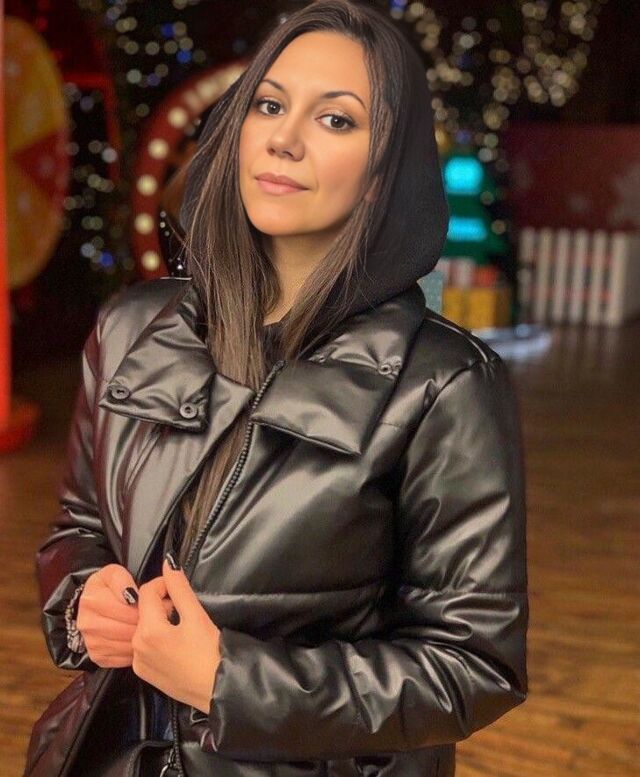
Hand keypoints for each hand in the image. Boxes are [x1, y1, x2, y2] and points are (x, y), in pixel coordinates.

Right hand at [77, 563, 173, 667]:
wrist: (94, 604)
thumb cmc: (108, 588)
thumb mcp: (113, 573)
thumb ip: (122, 579)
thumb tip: (132, 595)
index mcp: (91, 600)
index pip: (126, 609)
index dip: (146, 605)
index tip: (156, 601)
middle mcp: (88, 623)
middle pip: (128, 628)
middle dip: (148, 621)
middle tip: (163, 614)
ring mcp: (92, 643)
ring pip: (129, 645)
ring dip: (145, 636)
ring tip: (154, 625)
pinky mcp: (98, 657)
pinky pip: (125, 657)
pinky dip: (137, 650)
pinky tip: (142, 639)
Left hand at [131, 557, 220, 714]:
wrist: (217, 689)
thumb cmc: (210, 652)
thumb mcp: (196, 615)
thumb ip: (179, 587)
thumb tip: (168, 562)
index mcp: (147, 630)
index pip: (147, 591)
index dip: (164, 583)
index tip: (179, 586)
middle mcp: (136, 646)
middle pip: (144, 609)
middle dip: (162, 602)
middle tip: (185, 608)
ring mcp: (138, 662)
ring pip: (144, 627)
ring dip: (159, 619)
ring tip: (182, 625)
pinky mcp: (144, 674)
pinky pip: (145, 646)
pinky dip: (157, 638)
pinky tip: (176, 643)